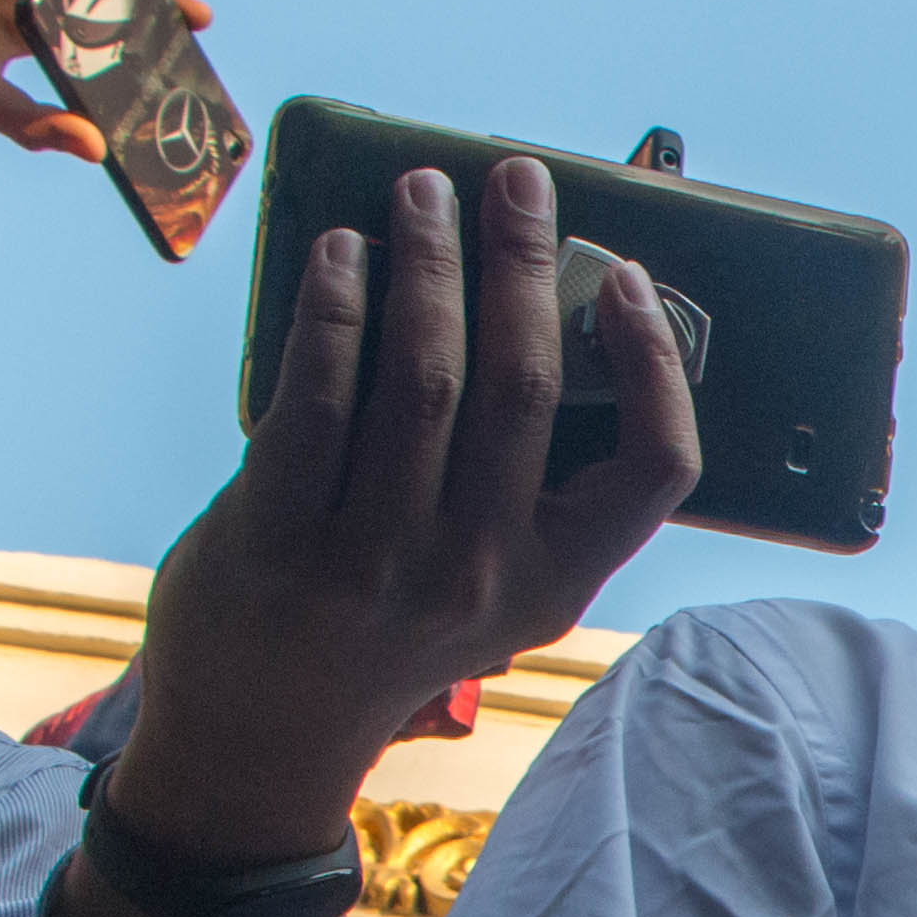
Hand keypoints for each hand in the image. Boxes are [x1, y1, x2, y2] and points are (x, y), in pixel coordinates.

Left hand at [100, 152, 699, 873]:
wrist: (260, 737)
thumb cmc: (387, 631)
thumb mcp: (488, 589)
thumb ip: (521, 484)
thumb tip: (535, 309)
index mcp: (550, 585)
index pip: (657, 471)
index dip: (656, 364)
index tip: (624, 278)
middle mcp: (473, 577)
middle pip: (526, 387)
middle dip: (524, 262)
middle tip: (516, 180)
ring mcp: (372, 565)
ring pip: (422, 377)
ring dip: (427, 262)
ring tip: (421, 191)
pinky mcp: (275, 542)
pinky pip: (315, 398)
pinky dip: (334, 309)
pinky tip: (340, 253)